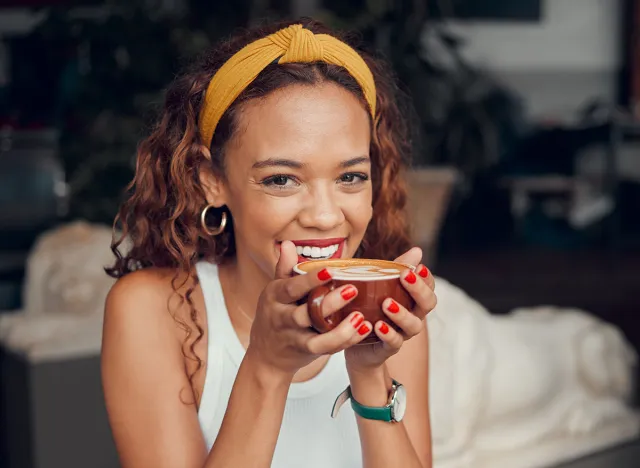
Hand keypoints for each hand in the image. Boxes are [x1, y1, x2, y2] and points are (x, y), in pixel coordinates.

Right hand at [245, 241, 372, 379]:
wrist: (266, 354)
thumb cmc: (276, 315)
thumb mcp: (275, 291)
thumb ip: (284, 269)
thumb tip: (288, 244)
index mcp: (275, 297)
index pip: (291, 288)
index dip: (309, 280)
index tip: (330, 270)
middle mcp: (282, 318)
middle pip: (304, 314)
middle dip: (328, 304)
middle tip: (353, 289)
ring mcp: (294, 338)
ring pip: (316, 339)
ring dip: (340, 330)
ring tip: (361, 317)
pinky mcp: (306, 352)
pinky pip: (326, 349)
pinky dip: (345, 341)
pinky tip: (362, 330)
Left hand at [344, 247, 435, 372]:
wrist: (356, 342)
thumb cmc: (371, 308)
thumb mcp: (380, 285)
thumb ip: (396, 268)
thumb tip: (417, 250)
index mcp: (413, 300)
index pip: (429, 287)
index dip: (427, 278)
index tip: (419, 267)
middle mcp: (413, 316)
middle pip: (427, 304)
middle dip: (419, 290)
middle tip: (405, 276)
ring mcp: (403, 333)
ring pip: (413, 325)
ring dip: (402, 314)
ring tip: (387, 303)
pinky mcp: (388, 348)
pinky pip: (394, 343)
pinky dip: (388, 334)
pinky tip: (378, 326)